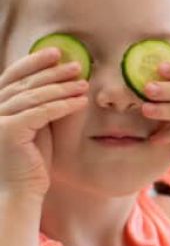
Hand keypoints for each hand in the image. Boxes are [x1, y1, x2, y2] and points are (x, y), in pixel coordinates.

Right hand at [0, 48, 88, 197]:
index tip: (57, 52)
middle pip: (26, 83)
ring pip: (35, 96)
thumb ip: (39, 105)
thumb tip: (59, 81)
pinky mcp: (9, 131)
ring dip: (63, 88)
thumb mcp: (35, 126)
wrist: (20, 193)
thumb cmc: (30, 162)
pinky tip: (82, 102)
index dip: (34, 61)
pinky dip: (64, 105)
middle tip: (78, 65)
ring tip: (84, 84)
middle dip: (53, 72)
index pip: (13, 75)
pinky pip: (42, 112)